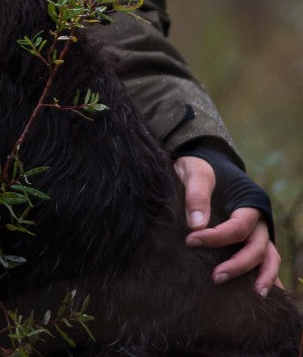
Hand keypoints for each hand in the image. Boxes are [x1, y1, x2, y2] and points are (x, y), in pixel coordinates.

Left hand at [174, 154, 280, 294]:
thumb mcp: (196, 173)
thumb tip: (196, 225)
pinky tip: (262, 294)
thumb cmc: (200, 167)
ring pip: (268, 256)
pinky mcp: (252, 239)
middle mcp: (258, 218)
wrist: (205, 164)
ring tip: (255, 296)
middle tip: (216, 277)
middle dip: (239, 265)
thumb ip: (196, 195)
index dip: (216, 237)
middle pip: (257, 246)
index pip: (238, 227)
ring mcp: (258, 230)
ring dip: (264, 276)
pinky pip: (266, 259)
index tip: (191, 241)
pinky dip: (267, 276)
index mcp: (248, 200)